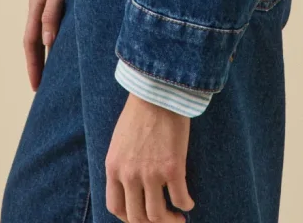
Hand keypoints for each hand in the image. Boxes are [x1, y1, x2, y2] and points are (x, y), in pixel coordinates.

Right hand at [23, 0, 74, 90]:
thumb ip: (53, 12)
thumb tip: (47, 43)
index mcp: (37, 5)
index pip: (31, 43)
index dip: (34, 66)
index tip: (37, 89)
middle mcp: (42, 4)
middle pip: (36, 41)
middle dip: (38, 65)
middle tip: (43, 90)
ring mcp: (51, 0)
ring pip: (46, 33)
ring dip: (47, 54)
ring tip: (54, 74)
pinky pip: (56, 24)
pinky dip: (58, 39)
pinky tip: (68, 45)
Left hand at [105, 92, 195, 220]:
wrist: (158, 92)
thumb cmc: (140, 111)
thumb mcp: (120, 141)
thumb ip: (122, 164)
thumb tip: (132, 184)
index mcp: (114, 168)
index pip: (115, 207)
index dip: (129, 218)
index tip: (141, 217)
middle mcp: (130, 175)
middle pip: (137, 217)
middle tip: (164, 221)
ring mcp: (151, 173)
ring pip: (158, 215)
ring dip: (170, 221)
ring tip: (178, 218)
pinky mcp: (173, 168)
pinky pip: (180, 198)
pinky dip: (186, 204)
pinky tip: (189, 202)